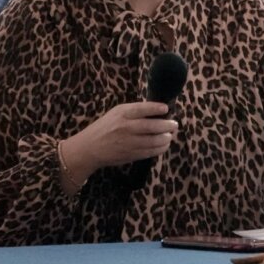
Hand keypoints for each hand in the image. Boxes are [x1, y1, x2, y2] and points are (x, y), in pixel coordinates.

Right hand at [60, 102, 177, 185]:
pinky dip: (160, 149)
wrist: (89, 149)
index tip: (166, 109)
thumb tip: (157, 111)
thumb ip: (134, 111)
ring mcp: (128, 142)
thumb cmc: (105, 127)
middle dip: (167, 125)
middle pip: (152, 126)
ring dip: (166, 138)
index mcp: (122, 114)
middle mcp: (125, 127)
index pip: (142, 109)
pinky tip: (164, 145)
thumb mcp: (116, 113)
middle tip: (175, 124)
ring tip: (170, 135)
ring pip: (153, 141)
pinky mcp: (130, 155)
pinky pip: (150, 152)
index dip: (156, 108)